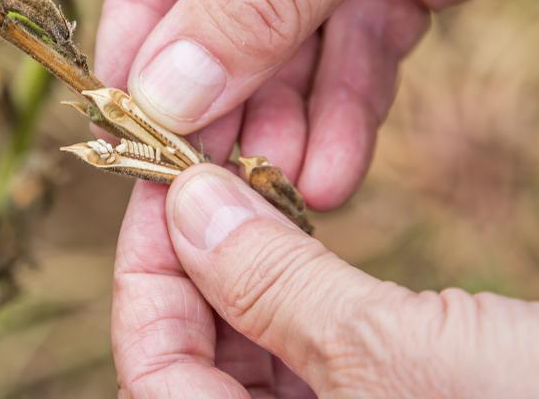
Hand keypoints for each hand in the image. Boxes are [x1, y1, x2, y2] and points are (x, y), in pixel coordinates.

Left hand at [113, 166, 538, 396]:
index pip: (155, 372)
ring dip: (248, 261)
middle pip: (196, 355)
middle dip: (196, 258)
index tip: (164, 182)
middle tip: (209, 166)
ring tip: (254, 183)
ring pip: (254, 343)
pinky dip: (297, 280)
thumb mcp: (392, 354)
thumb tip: (188, 203)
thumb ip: (275, 286)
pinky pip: (311, 342)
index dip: (146, 273)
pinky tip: (302, 226)